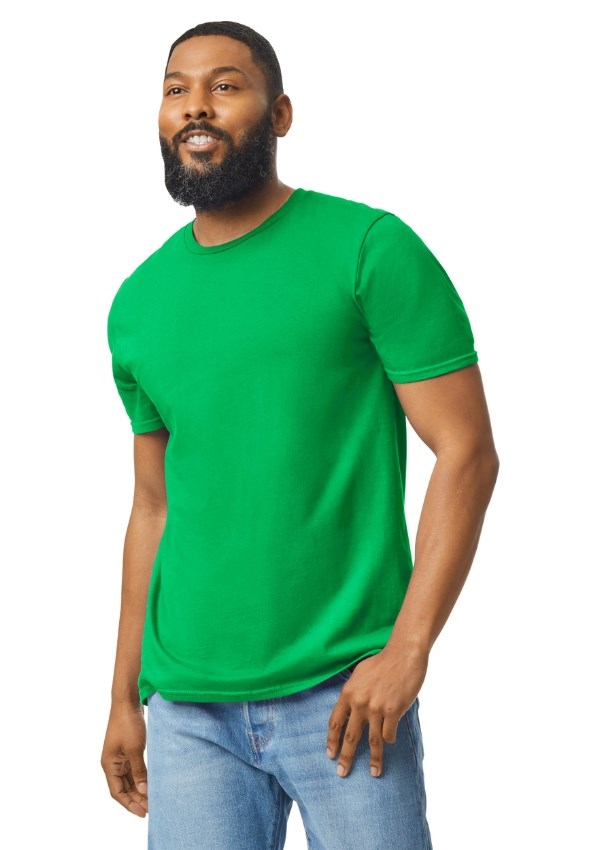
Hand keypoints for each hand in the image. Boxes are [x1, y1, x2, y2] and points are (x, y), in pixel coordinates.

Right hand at [101, 703, 148, 816]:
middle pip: (123, 788)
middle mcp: (112, 763)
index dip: (129, 804)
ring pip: (128, 780)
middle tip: (152, 808)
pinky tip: (151, 782)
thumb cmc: (128, 723)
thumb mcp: (135, 749)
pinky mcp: (127, 750)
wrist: (127, 700)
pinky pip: (133, 770)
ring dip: (139, 789)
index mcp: (109, 765)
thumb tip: (144, 791)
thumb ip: (139, 771)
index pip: (117, 792)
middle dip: (136, 799)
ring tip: (153, 799)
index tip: (143, 812)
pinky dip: (141, 777)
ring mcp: (119, 756)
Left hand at [325, 648, 427, 777]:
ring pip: (372, 741)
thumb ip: (353, 692)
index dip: (332, 741)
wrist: (403, 654)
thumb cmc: (382, 662)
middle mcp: (359, 703)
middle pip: (350, 737)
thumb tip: (349, 707)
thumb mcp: (359, 674)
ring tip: (374, 772)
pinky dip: (389, 740)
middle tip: (342, 773)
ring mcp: (376, 708)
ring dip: (373, 759)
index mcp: (348, 693)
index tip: (330, 755)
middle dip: (346, 758)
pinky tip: (390, 742)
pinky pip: (389, 734)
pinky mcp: (394, 711)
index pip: (335, 722)